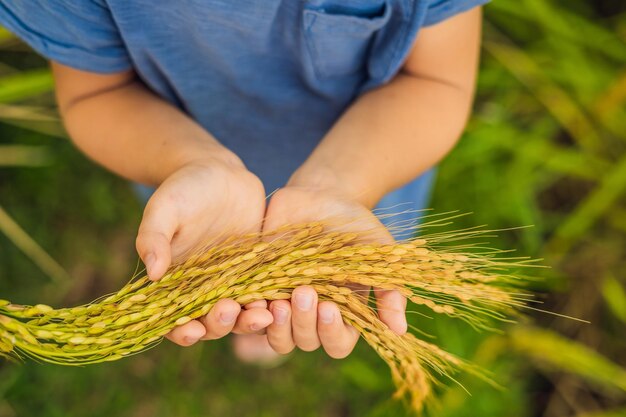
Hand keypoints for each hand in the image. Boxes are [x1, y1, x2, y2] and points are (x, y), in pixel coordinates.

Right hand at [135, 158, 273, 345]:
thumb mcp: (164, 208)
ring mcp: (233, 284)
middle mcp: (204, 291)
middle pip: (212, 324)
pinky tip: (284, 300)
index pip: (174, 321)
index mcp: (174, 283)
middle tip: (229, 310)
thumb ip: (154, 237)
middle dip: (221, 325)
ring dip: (251, 320)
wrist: (221, 173)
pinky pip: (267, 293)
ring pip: (242, 315)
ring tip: (263, 313)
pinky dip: (274, 301)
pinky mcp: (259, 272)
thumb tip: (152, 273)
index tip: (192, 329)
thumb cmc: (183, 189)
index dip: (182, 332)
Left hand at [261, 185, 406, 357]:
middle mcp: (311, 314)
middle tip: (304, 292)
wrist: (322, 194)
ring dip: (277, 325)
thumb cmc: (356, 224)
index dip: (332, 333)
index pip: (337, 344)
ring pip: (275, 336)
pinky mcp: (257, 286)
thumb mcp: (378, 252)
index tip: (330, 306)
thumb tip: (399, 331)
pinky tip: (252, 297)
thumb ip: (389, 290)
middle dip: (304, 322)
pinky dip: (249, 311)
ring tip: (279, 301)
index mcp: (341, 312)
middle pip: (304, 341)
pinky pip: (248, 311)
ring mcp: (283, 301)